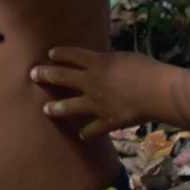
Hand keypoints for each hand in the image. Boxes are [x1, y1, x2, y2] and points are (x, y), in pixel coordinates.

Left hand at [30, 47, 151, 139]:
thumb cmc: (145, 68)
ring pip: (70, 106)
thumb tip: (102, 62)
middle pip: (62, 77)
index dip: (59, 54)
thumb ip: (108, 62)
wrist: (157, 92)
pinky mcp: (107, 121)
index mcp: (96, 62)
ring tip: (45, 109)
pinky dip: (87, 132)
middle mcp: (91, 82)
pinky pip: (93, 129)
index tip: (49, 54)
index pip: (71, 55)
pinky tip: (82, 135)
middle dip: (46, 75)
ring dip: (57, 108)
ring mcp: (97, 103)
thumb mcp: (123, 57)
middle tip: (33, 74)